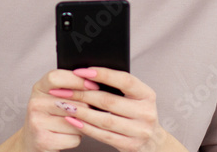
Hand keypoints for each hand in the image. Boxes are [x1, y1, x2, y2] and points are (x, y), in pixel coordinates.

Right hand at [15, 68, 97, 151]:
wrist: (34, 140)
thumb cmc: (49, 116)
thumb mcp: (54, 97)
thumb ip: (70, 89)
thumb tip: (94, 86)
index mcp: (39, 88)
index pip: (57, 78)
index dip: (77, 80)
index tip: (93, 85)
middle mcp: (36, 103)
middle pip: (74, 102)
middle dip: (86, 110)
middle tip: (84, 113)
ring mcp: (38, 122)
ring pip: (77, 122)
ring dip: (82, 126)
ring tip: (73, 125)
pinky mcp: (44, 140)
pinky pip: (74, 138)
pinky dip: (76, 138)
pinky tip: (67, 136)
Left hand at [56, 67, 178, 151]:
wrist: (152, 141)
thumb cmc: (136, 112)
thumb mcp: (134, 97)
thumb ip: (116, 86)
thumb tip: (85, 74)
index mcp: (147, 95)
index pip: (124, 80)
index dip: (102, 74)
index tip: (80, 71)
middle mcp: (146, 112)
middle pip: (109, 101)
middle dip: (82, 94)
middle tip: (63, 90)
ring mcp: (139, 131)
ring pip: (104, 120)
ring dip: (81, 112)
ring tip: (64, 105)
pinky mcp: (130, 145)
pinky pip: (103, 135)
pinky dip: (85, 127)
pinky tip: (72, 120)